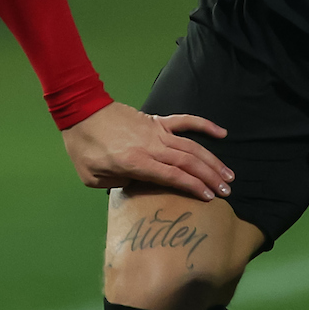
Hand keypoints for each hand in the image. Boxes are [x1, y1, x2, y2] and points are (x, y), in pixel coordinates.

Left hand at [60, 101, 234, 202]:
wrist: (79, 112)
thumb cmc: (84, 148)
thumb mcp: (94, 177)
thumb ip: (119, 184)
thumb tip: (138, 184)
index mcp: (136, 162)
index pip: (173, 176)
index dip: (194, 187)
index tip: (210, 198)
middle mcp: (151, 147)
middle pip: (188, 163)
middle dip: (210, 178)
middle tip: (227, 191)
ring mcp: (156, 131)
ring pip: (191, 146)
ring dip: (212, 160)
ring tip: (229, 174)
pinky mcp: (156, 120)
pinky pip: (185, 121)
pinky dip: (204, 125)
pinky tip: (222, 133)